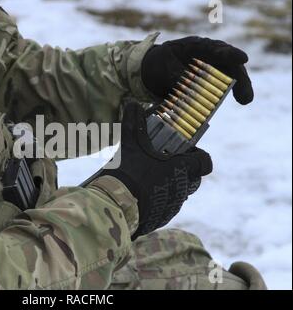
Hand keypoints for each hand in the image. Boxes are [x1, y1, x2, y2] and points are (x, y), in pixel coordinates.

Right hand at [97, 103, 212, 236]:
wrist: (115, 204)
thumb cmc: (128, 171)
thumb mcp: (130, 143)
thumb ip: (134, 122)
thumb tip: (132, 103)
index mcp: (182, 169)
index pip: (205, 162)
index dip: (199, 156)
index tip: (184, 152)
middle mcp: (182, 188)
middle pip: (192, 178)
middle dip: (182, 170)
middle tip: (162, 163)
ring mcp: (173, 205)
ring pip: (179, 193)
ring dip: (169, 185)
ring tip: (148, 179)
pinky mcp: (162, 218)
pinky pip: (166, 207)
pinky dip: (158, 200)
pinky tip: (141, 195)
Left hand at [141, 36, 253, 104]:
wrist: (153, 71)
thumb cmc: (159, 63)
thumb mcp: (163, 68)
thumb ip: (176, 77)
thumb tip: (189, 91)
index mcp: (196, 47)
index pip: (215, 48)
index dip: (229, 54)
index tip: (242, 59)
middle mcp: (209, 56)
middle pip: (229, 63)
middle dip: (240, 76)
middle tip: (246, 91)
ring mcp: (212, 68)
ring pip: (232, 74)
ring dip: (241, 86)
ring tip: (246, 99)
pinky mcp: (211, 82)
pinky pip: (224, 86)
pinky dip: (232, 92)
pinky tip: (243, 99)